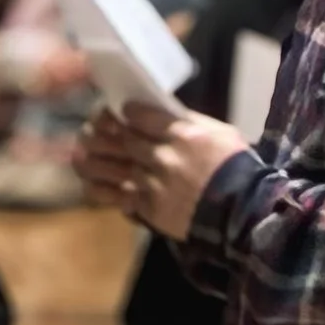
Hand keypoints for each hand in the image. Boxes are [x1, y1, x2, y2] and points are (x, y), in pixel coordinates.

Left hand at [75, 101, 247, 239]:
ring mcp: (153, 183)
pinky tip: (91, 184)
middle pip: (119, 138)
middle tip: (89, 130)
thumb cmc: (237, 170)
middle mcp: (162, 156)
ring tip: (79, 155)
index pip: (137, 114)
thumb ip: (188, 121)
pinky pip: (115, 196)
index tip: (113, 112)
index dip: (120, 112)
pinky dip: (100, 189)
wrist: (245, 215)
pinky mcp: (148, 208)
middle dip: (98, 132)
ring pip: (109, 166)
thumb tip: (160, 109)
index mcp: (181, 134)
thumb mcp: (220, 134)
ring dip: (89, 159)